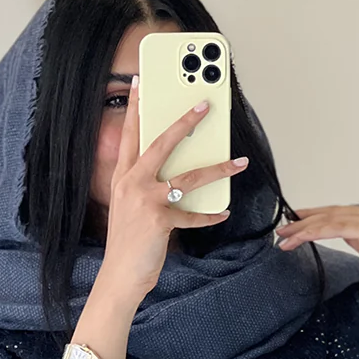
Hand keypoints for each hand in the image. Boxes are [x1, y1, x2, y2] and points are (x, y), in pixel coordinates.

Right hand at [103, 77, 248, 296]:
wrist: (120, 275)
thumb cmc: (128, 242)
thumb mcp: (129, 207)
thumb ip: (145, 186)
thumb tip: (176, 173)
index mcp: (122, 177)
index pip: (130, 135)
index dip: (135, 108)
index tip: (141, 83)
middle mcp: (132, 183)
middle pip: (162, 143)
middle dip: (185, 122)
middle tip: (205, 106)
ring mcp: (146, 200)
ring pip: (189, 177)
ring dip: (218, 169)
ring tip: (238, 162)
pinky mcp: (160, 220)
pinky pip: (193, 215)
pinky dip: (211, 215)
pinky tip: (224, 212)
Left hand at [275, 205, 358, 312]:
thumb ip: (357, 239)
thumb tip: (336, 231)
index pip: (338, 214)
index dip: (313, 217)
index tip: (291, 224)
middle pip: (331, 213)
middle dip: (303, 221)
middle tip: (281, 231)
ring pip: (331, 219)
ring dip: (304, 228)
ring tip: (284, 237)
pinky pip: (337, 228)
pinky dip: (315, 232)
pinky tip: (300, 239)